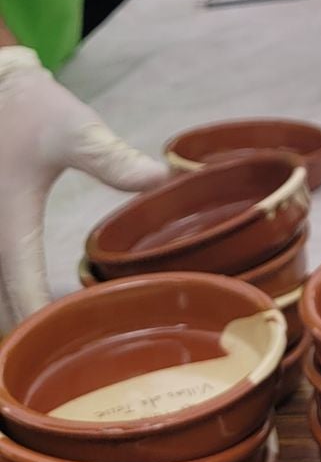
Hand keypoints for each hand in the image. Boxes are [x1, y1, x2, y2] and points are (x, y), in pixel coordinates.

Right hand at [0, 49, 164, 326]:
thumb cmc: (28, 109)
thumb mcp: (72, 130)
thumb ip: (111, 158)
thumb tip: (163, 179)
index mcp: (9, 226)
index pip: (22, 294)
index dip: (46, 325)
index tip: (74, 345)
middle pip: (4, 307)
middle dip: (32, 336)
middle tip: (75, 352)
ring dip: (19, 317)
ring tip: (62, 337)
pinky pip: (0, 276)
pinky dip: (13, 295)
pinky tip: (39, 304)